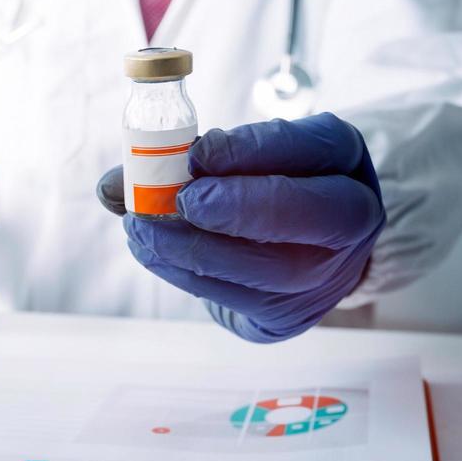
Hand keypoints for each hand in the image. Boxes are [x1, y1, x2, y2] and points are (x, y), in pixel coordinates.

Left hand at [103, 113, 382, 341]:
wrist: (295, 247)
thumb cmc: (256, 184)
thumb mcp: (234, 157)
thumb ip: (178, 161)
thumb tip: (110, 186)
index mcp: (340, 156)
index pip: (307, 145)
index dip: (251, 150)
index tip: (198, 153)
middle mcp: (351, 215)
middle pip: (306, 212)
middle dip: (238, 207)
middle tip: (183, 200)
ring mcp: (327, 273)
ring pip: (266, 268)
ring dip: (193, 248)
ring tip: (141, 229)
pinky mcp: (288, 314)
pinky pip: (234, 298)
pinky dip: (185, 273)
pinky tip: (153, 252)